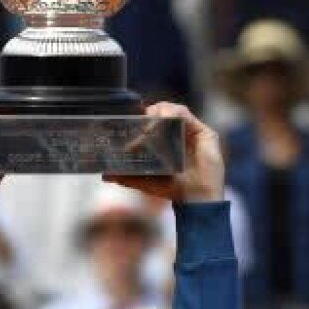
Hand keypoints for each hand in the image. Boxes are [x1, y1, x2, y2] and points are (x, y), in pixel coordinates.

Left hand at [110, 103, 224, 203]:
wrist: (197, 199)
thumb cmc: (174, 190)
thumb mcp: (146, 182)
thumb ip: (127, 177)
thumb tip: (105, 175)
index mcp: (165, 141)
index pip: (150, 120)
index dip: (139, 118)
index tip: (128, 121)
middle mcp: (178, 132)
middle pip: (160, 111)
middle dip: (147, 114)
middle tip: (138, 124)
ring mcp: (190, 130)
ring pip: (171, 109)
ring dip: (158, 113)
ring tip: (149, 126)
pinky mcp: (203, 131)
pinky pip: (185, 114)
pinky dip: (173, 114)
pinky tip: (164, 121)